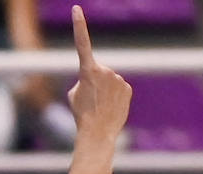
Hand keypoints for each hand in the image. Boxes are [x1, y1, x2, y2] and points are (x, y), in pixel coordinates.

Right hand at [66, 5, 131, 142]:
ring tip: (100, 106)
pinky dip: (114, 96)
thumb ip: (84, 80)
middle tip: (90, 100)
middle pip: (96, 71)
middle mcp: (105, 70)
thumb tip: (96, 78)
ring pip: (108, 80)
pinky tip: (110, 107)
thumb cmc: (81, 114)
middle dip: (93, 82)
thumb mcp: (74, 94)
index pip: (82, 43)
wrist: (97, 133)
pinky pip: (118, 87)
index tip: (76, 9)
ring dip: (103, 90)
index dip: (78, 25)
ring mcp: (118, 78)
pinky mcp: (127, 87)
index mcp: (87, 71)